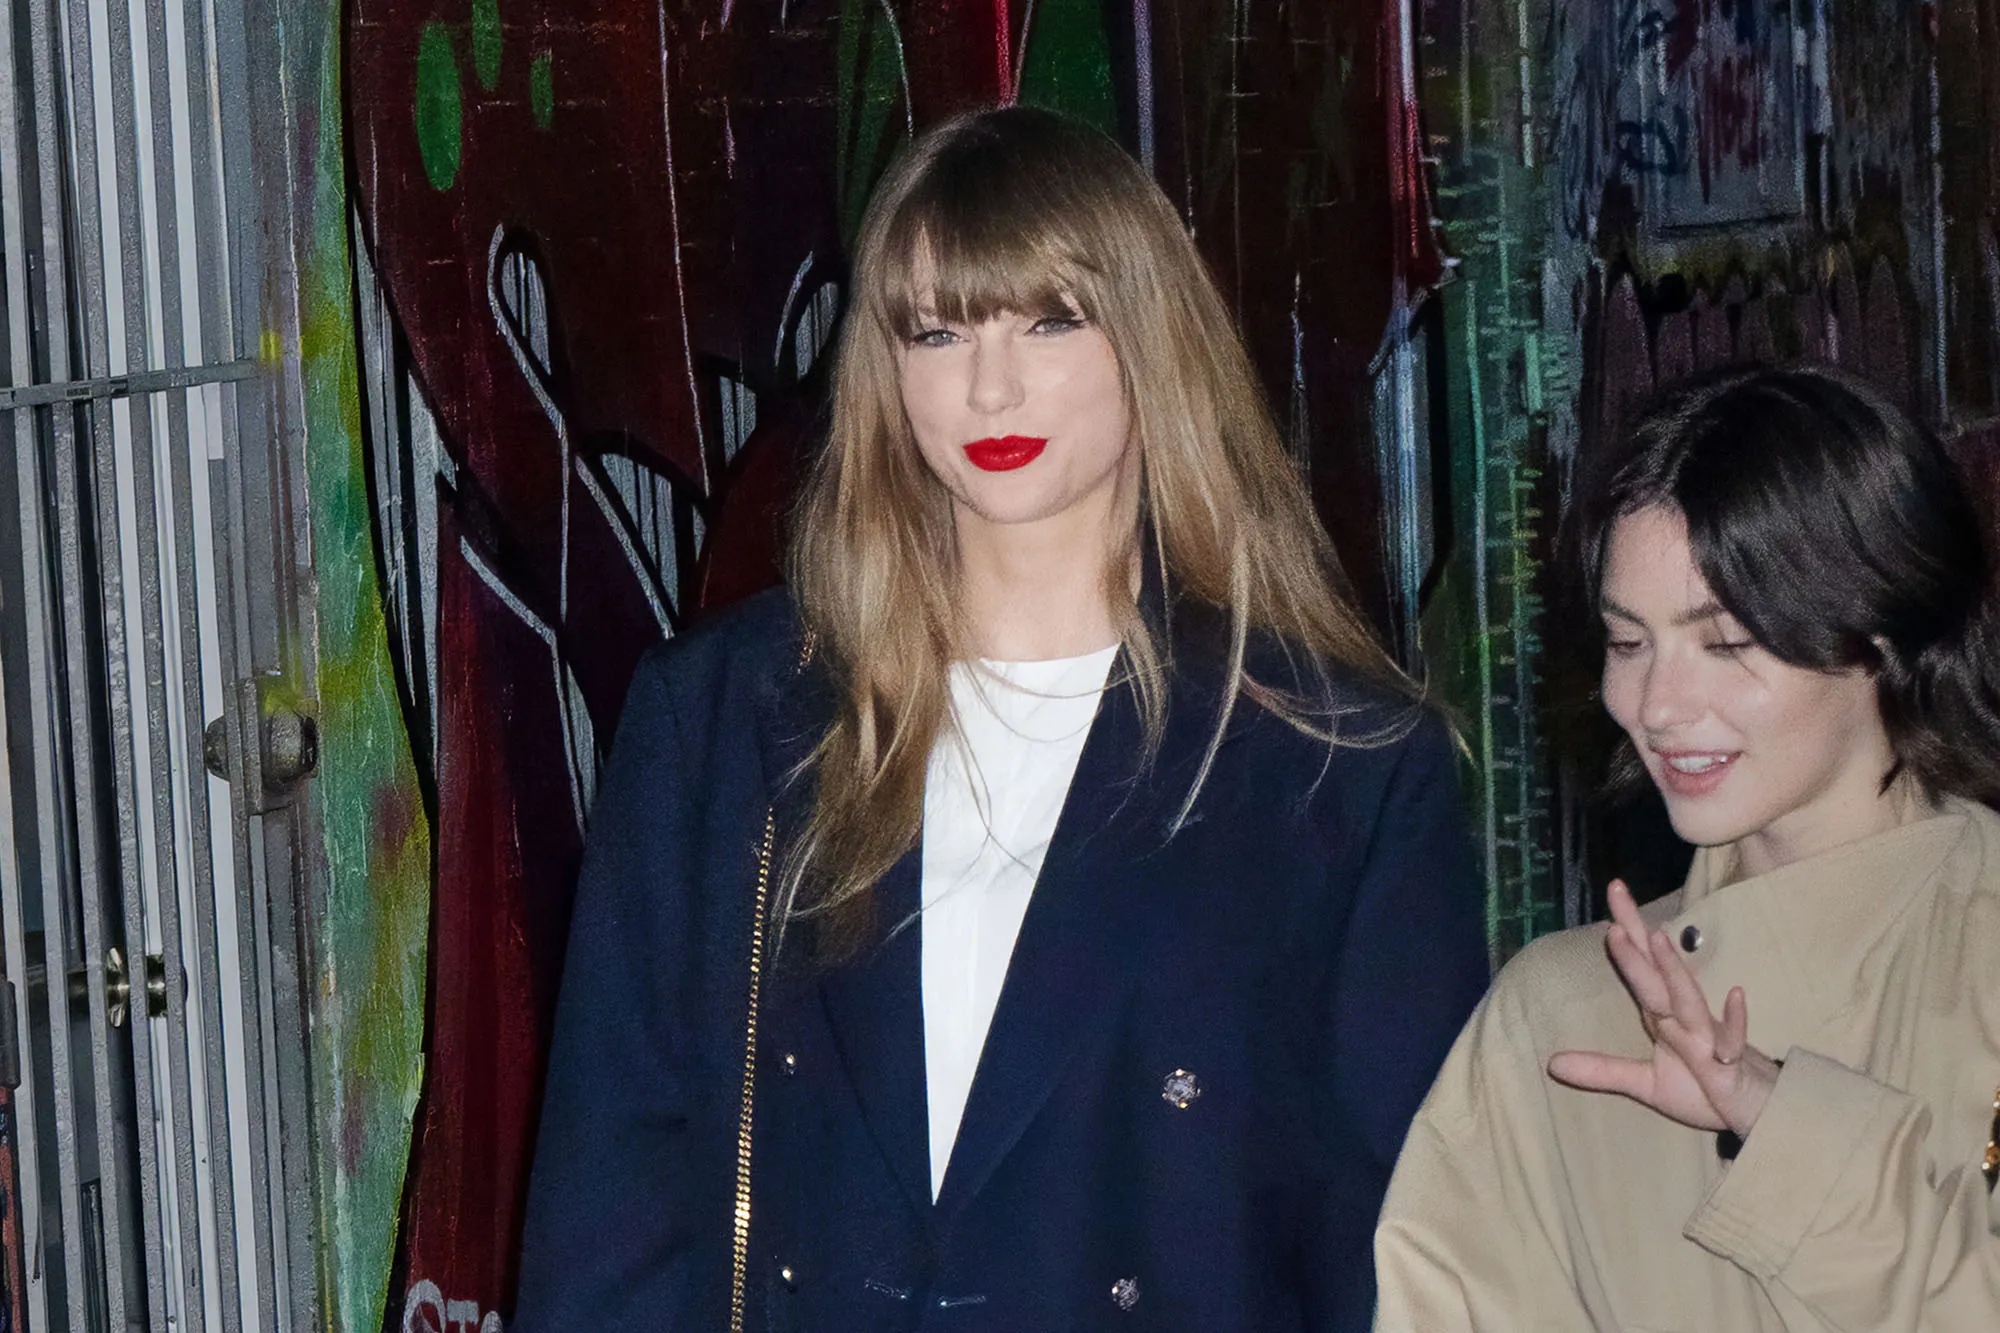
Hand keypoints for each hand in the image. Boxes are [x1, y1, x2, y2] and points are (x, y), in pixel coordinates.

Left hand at [1547, 879, 1780, 1136]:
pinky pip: (1733, 1040)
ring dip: (1673, 969)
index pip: (1640, 965)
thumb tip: (1551, 1063)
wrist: (1754, 1113)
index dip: (1624, 931)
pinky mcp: (1731, 1062)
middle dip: (1636, 932)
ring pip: (1687, 998)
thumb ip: (1602, 1070)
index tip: (1611, 890)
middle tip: (1616, 890)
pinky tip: (1735, 994)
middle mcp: (1683, 1016)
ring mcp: (1708, 1036)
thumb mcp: (1646, 1083)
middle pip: (1655, 968)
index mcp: (1662, 1014)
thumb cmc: (1703, 1090)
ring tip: (1658, 938)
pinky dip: (1735, 1021)